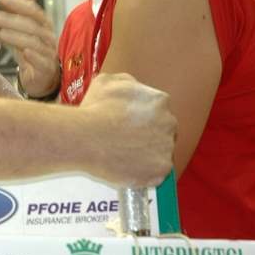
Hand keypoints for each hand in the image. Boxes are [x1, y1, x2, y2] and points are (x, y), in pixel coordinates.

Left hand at [0, 0, 58, 96]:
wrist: (41, 78)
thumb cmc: (31, 47)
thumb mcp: (26, 22)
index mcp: (42, 24)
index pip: (33, 10)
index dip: (18, 3)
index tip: (0, 0)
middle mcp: (47, 37)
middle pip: (33, 25)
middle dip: (13, 19)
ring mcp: (48, 55)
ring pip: (35, 43)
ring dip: (17, 36)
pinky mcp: (46, 71)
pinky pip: (43, 63)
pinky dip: (33, 57)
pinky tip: (22, 53)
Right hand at [80, 72, 176, 187]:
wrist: (84, 138)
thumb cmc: (93, 109)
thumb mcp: (107, 81)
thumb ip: (127, 82)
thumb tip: (133, 88)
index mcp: (159, 101)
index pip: (159, 111)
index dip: (143, 118)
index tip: (129, 124)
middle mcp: (169, 123)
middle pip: (164, 131)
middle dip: (149, 135)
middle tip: (127, 141)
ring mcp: (167, 148)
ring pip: (161, 152)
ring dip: (148, 154)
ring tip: (125, 156)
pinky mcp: (160, 170)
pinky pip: (156, 172)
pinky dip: (144, 172)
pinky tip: (127, 168)